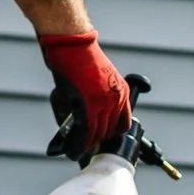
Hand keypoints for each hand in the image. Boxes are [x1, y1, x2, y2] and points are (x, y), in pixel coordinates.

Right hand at [39, 30, 130, 149]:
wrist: (71, 42)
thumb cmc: (78, 57)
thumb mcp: (95, 81)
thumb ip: (95, 103)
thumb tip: (85, 126)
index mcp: (121, 92)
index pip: (123, 124)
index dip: (110, 135)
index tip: (100, 139)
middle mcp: (116, 98)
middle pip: (109, 132)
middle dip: (96, 142)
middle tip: (83, 148)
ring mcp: (103, 102)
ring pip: (97, 135)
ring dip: (85, 146)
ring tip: (75, 152)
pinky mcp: (87, 105)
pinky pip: (85, 132)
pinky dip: (78, 144)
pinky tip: (72, 150)